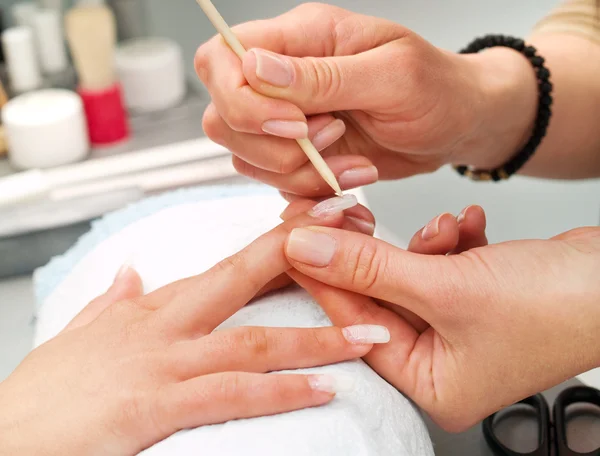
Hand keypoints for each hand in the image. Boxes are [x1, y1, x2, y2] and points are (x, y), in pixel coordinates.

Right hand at [0, 201, 388, 455]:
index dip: (277, 242)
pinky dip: (281, 391)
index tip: (318, 223)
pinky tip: (322, 389)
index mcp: (151, 307)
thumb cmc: (43, 394)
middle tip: (356, 233)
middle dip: (305, 254)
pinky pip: (232, 394)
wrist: (3, 439)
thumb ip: (110, 300)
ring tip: (369, 333)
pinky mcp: (154, 407)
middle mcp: (164, 325)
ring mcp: (162, 364)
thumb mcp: (78, 334)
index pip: (228, 266)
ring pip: (254, 340)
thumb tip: (132, 271)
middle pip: (244, 278)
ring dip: (318, 334)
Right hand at [195, 3, 536, 196]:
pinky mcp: (299, 154)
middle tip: (332, 139)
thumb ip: (322, 75)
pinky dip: (310, 189)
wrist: (456, 125)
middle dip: (272, 145)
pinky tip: (350, 175)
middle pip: (223, 116)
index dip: (241, 99)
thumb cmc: (437, 88)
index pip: (222, 58)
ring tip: (350, 161)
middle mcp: (284, 79)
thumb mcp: (391, 75)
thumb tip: (255, 68)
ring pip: (245, 156)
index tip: (296, 123)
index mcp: (301, 38)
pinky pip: (275, 181)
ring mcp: (288, 119)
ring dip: (296, 172)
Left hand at [282, 206, 599, 430]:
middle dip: (376, 254)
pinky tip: (467, 225)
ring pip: (410, 276)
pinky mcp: (476, 298)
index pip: (356, 327)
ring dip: (422, 244)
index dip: (325, 279)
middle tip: (350, 215)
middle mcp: (443, 362)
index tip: (298, 239)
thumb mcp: (450, 286)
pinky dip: (450, 242)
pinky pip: (442, 266)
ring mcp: (460, 328)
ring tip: (445, 228)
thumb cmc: (561, 305)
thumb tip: (308, 249)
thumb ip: (370, 267)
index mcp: (433, 384)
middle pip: (381, 299)